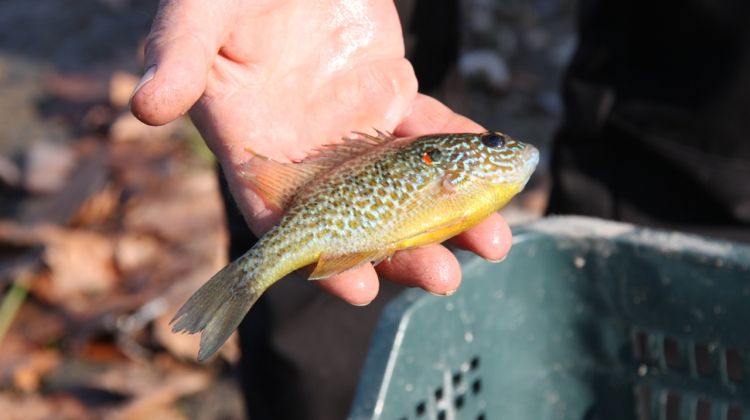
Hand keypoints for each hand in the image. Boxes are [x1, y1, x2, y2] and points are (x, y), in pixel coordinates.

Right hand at [130, 0, 511, 304]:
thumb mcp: (200, 12)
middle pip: (356, 217)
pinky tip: (500, 173)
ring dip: (446, 215)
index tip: (360, 289)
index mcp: (252, 148)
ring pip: (402, 184)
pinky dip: (464, 152)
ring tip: (492, 244)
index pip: (283, 221)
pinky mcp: (390, 95)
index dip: (319, 259)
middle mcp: (305, 152)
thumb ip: (178, 55)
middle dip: (399, 251)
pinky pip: (431, 131)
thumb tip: (145, 106)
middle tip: (442, 279)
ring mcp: (352, 128)